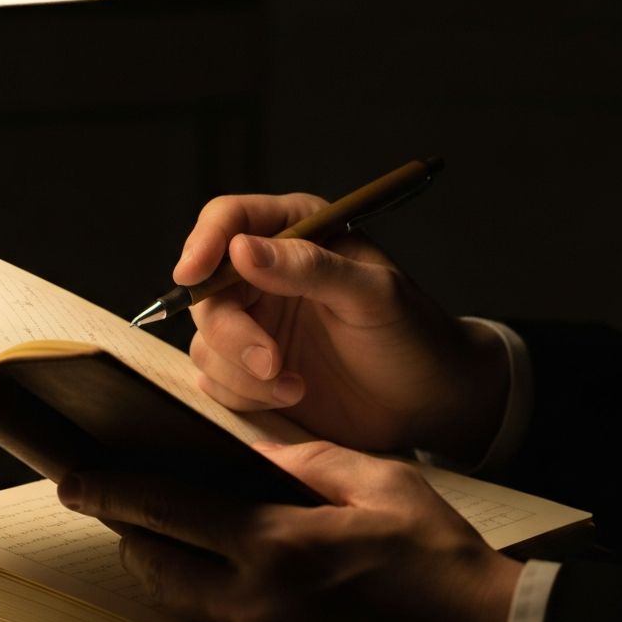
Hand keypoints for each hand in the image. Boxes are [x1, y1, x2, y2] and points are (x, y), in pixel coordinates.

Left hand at [58, 441, 520, 621]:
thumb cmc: (440, 563)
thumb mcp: (382, 483)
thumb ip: (308, 461)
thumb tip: (255, 449)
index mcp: (278, 546)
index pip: (166, 511)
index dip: (111, 491)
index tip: (75, 481)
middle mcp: (258, 612)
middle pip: (155, 572)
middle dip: (135, 540)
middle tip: (139, 521)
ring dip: (173, 594)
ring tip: (196, 568)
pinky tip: (250, 619)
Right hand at [175, 193, 508, 464]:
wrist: (429, 401)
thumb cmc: (413, 335)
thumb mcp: (372, 294)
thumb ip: (309, 268)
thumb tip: (241, 250)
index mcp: (296, 231)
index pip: (227, 220)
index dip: (203, 243)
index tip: (191, 275)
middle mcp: (265, 274)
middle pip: (205, 291)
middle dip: (231, 333)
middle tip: (271, 362)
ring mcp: (255, 324)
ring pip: (205, 341)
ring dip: (242, 373)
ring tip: (296, 387)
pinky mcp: (250, 371)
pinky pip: (215, 380)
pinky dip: (244, 395)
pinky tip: (291, 397)